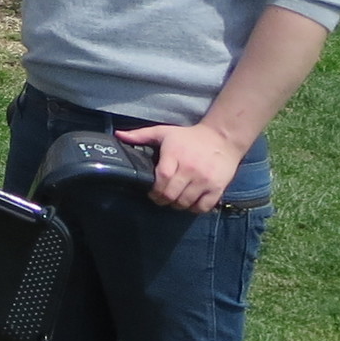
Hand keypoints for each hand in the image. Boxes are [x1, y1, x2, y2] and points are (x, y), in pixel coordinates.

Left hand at [115, 122, 245, 212]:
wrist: (222, 139)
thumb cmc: (188, 137)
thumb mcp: (163, 132)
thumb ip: (140, 135)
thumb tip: (117, 135)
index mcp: (175, 155)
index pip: (162, 179)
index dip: (154, 189)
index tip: (150, 191)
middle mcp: (191, 169)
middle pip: (172, 195)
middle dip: (162, 200)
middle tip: (159, 198)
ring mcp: (205, 181)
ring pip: (185, 203)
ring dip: (176, 205)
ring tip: (173, 199)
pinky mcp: (218, 188)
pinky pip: (203, 207)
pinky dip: (194, 208)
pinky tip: (189, 201)